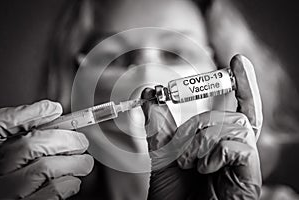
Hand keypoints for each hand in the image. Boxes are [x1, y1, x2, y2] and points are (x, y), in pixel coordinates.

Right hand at [0, 100, 93, 198]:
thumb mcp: (10, 149)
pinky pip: (52, 191)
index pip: (2, 124)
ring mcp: (8, 191)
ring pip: (45, 168)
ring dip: (74, 162)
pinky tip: (72, 180)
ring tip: (84, 162)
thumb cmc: (13, 172)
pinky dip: (69, 182)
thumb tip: (53, 110)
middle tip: (81, 142)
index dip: (29, 114)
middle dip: (64, 139)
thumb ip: (24, 129)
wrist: (12, 197)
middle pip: (30, 145)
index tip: (54, 109)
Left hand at [141, 54, 261, 199]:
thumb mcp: (162, 156)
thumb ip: (158, 127)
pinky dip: (216, 151)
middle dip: (204, 121)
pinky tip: (205, 166)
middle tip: (181, 143)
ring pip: (235, 125)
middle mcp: (235, 151)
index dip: (241, 85)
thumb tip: (150, 96)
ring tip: (187, 160)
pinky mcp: (249, 177)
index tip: (236, 61)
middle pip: (233, 115)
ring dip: (204, 138)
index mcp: (219, 145)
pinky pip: (239, 147)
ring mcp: (244, 164)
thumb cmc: (174, 196)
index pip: (237, 108)